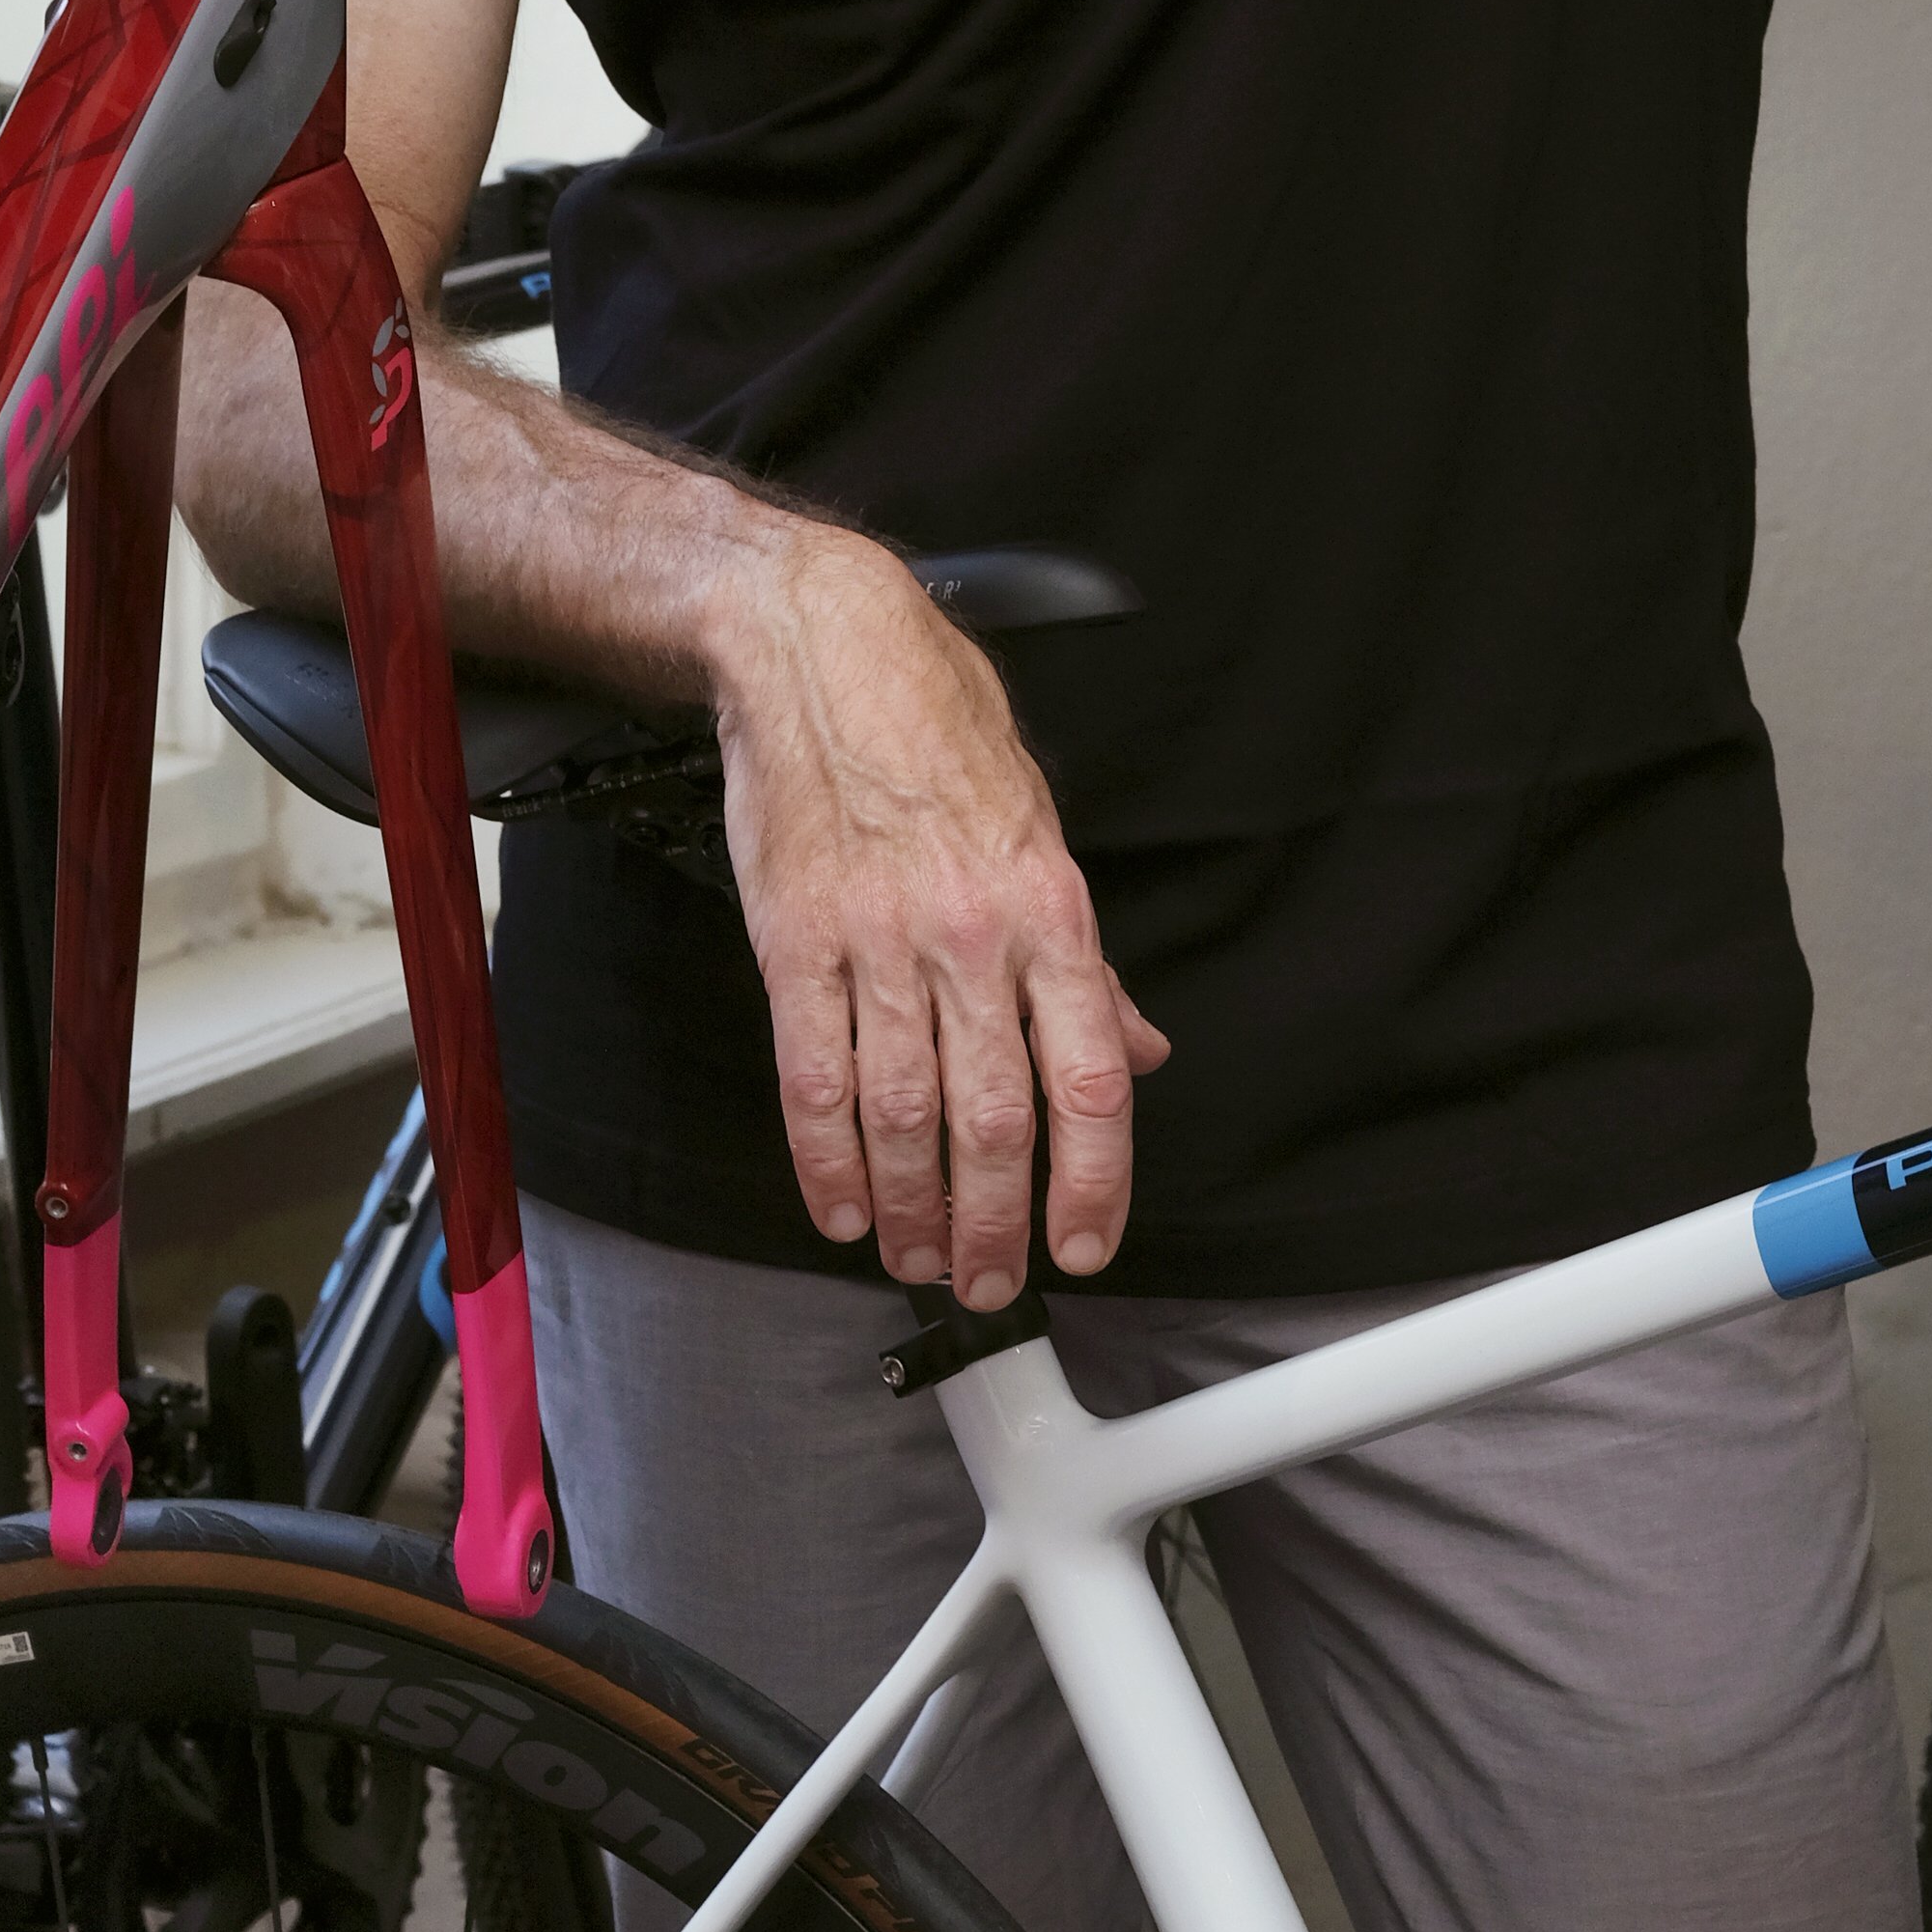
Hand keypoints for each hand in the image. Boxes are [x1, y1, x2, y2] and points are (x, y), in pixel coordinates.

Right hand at [706, 527, 1169, 1307]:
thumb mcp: (1041, 827)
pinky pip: (812, 1075)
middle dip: (998, 1223)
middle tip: (993, 1283)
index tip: (1085, 1245)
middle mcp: (971, 934)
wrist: (822, 648)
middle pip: (996, 1116)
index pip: (1091, 1077)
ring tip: (920, 1259)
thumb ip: (1086, 961)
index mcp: (1050, 908)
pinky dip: (825, 1158)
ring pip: (903, 1113)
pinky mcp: (794, 941)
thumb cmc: (936, 727)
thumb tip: (1137, 1050)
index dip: (1094, 1181)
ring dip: (915, 1208)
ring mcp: (877, 942)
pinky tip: (841, 1205)